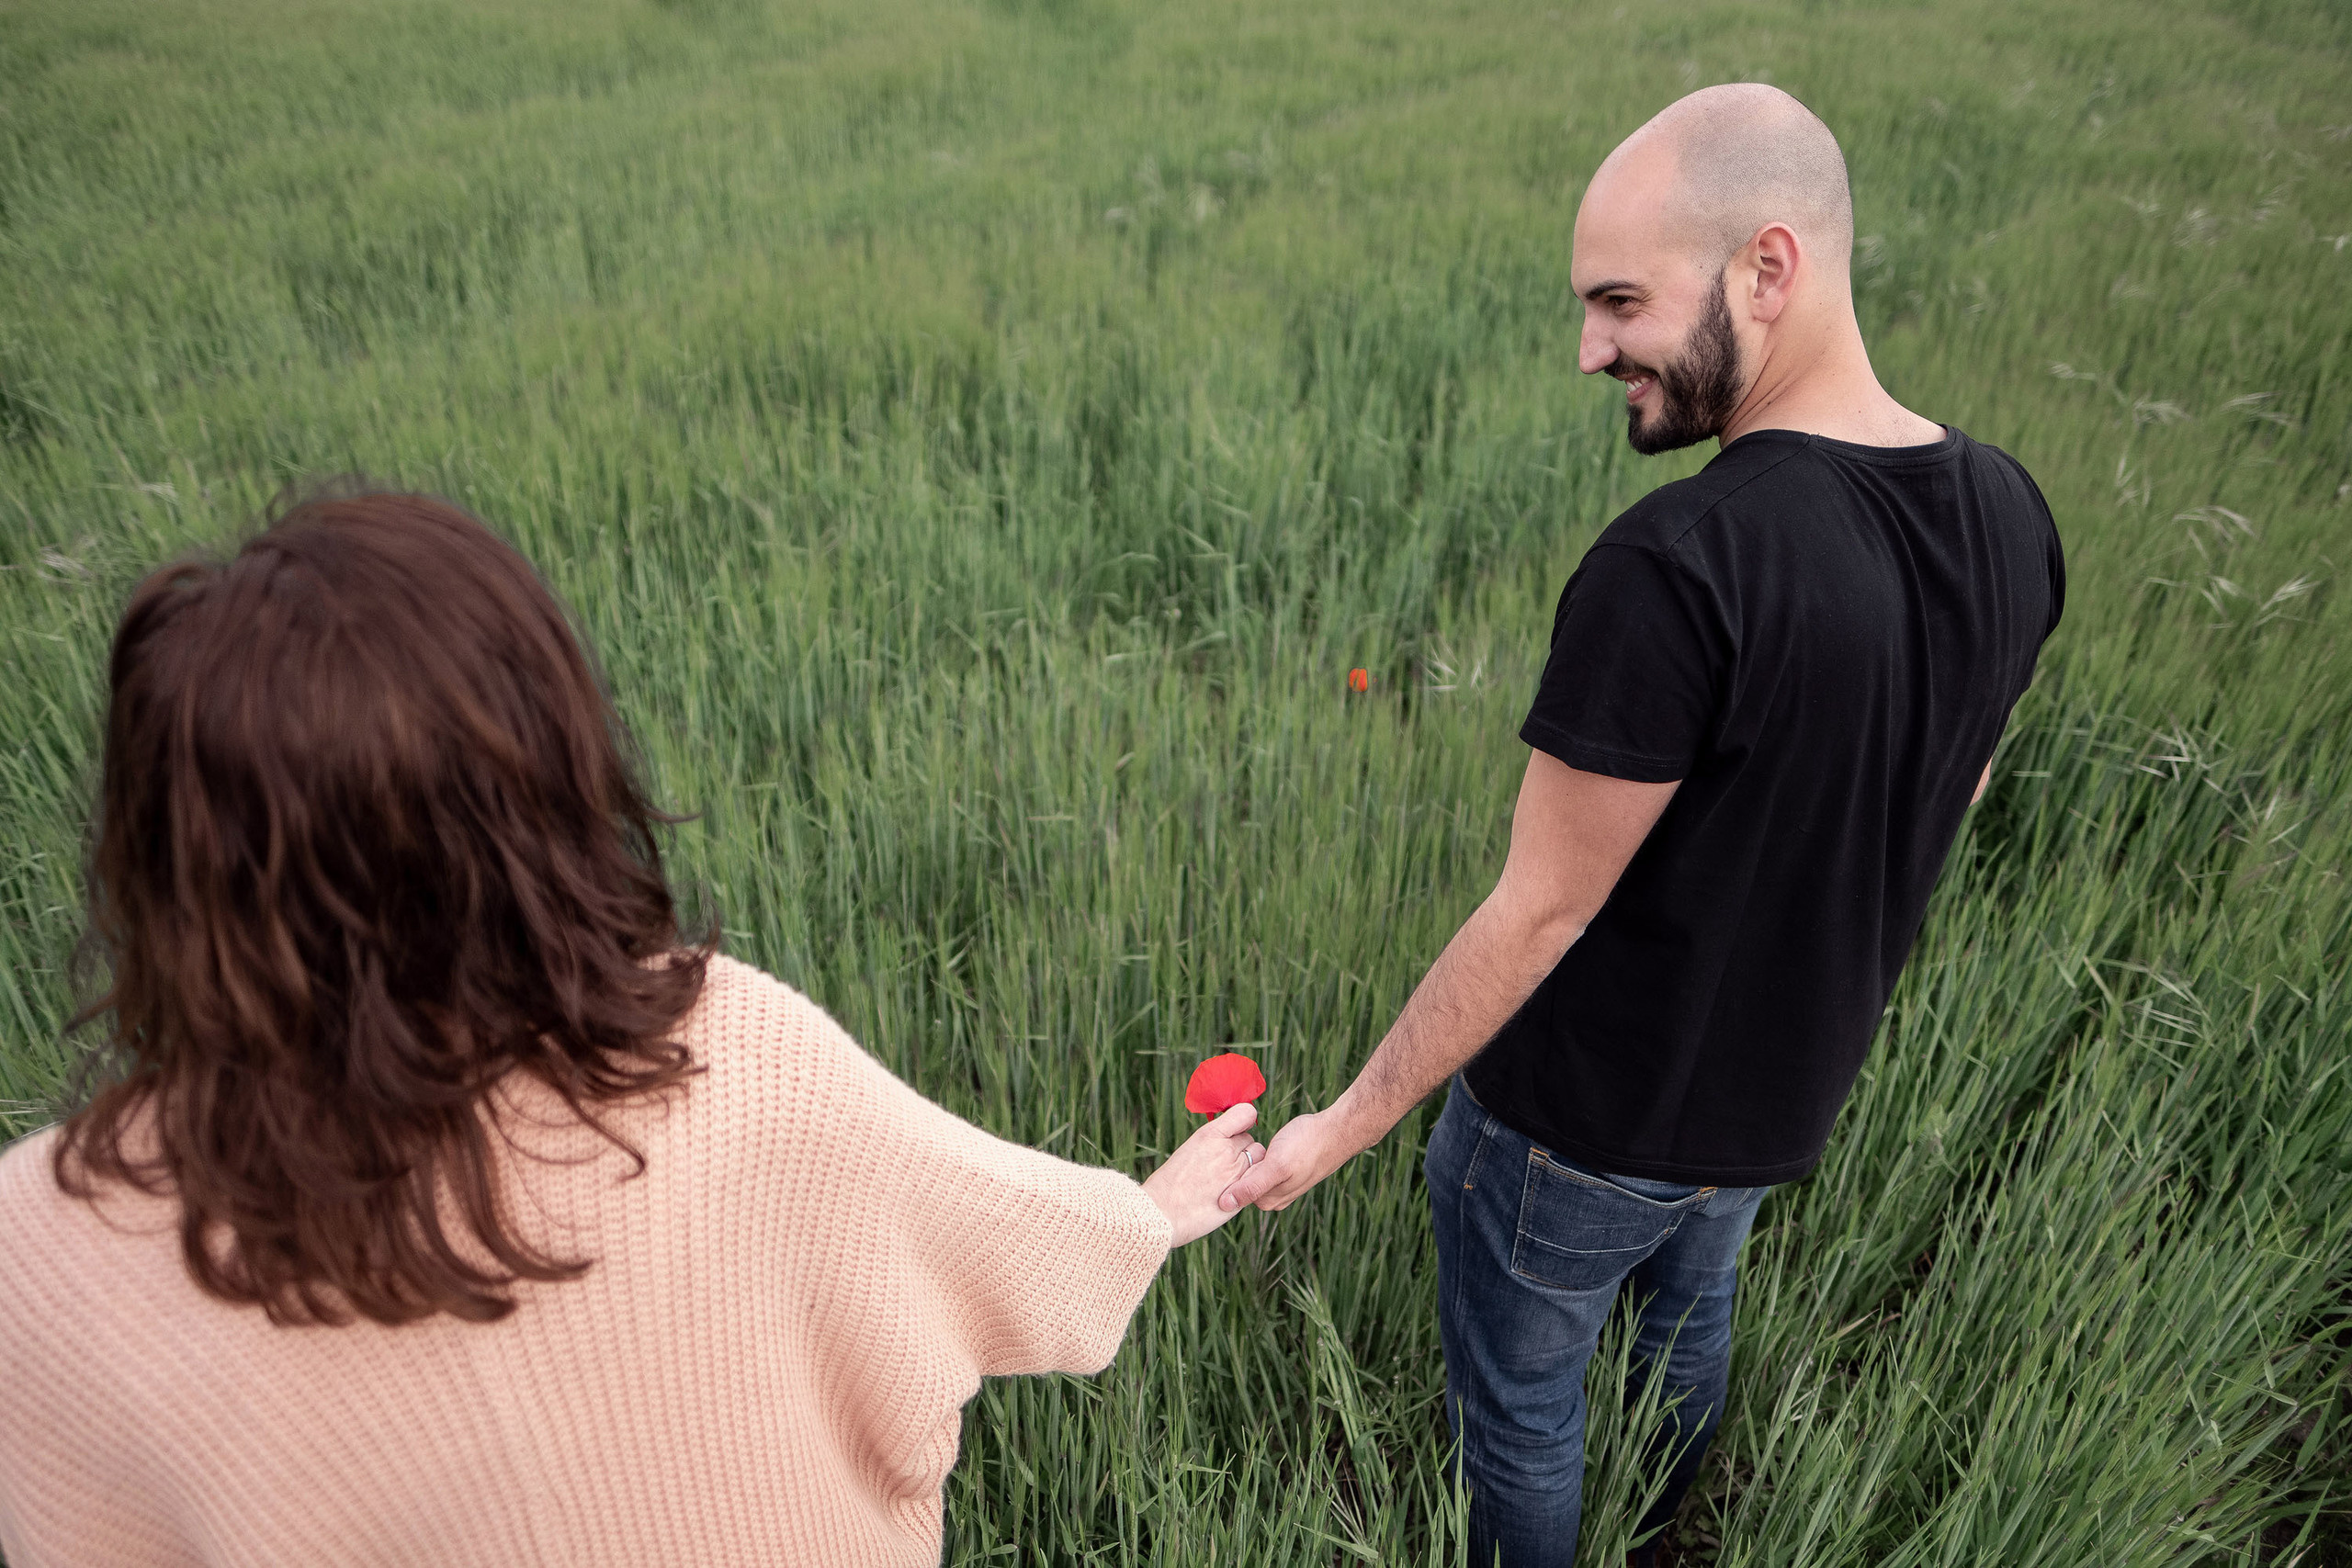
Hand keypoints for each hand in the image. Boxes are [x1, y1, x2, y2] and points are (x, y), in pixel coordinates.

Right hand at [1142, 1102, 1262, 1244]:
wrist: (1161, 1213)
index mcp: (1209, 1134)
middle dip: (1242, 1148)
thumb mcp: (1189, 1151)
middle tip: (1224, 1163)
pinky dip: (1249, 1183)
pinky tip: (1231, 1191)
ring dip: (1250, 1165)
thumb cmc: (1169, 1184)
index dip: (1244, 1121)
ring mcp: (1236, 1172)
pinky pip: (1257, 1180)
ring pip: (1258, 1159)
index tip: (1236, 1130)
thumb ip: (1211, 1144)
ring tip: (1229, 1177)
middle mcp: (1226, 1150)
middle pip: (1250, 1139)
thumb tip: (1227, 1141)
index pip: (1246, 1113)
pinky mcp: (1242, 1193)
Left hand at [1214, 1104, 1365, 1212]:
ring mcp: (1280, 1182)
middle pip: (1241, 1183)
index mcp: (1269, 1200)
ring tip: (1241, 1142)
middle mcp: (1273, 1196)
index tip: (1215, 1158)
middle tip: (1225, 1147)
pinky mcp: (1284, 1168)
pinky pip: (1261, 1164)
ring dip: (1245, 1159)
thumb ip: (1252, 1186)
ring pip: (1251, 1172)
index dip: (1224, 1174)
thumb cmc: (1306, 1146)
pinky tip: (1257, 1142)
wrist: (1335, 1132)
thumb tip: (1224, 1205)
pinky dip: (1255, 1154)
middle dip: (1233, 1167)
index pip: (1233, 1193)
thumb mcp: (1277, 1166)